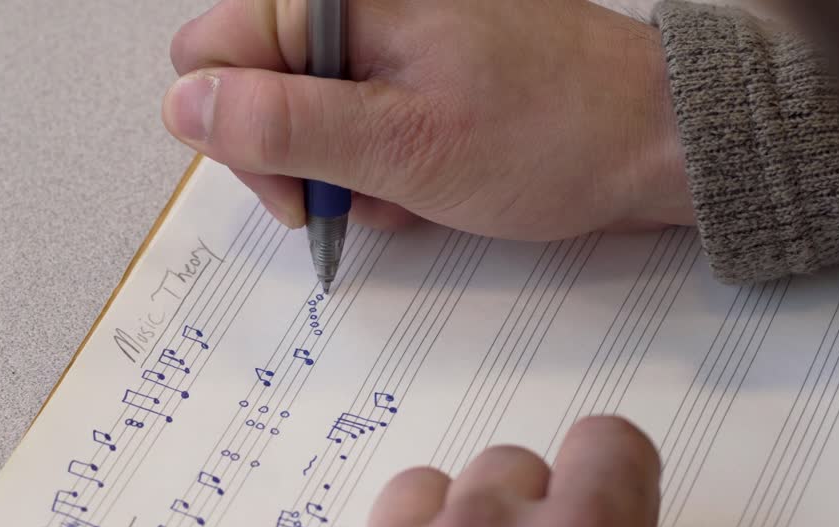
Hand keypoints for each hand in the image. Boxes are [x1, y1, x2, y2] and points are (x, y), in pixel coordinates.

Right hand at [163, 0, 693, 240]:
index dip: (238, 129)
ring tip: (405, 190)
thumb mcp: (401, 145)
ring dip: (341, 174)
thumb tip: (186, 106)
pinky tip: (424, 184)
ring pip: (303, 119)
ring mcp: (386, 41)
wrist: (651, 140)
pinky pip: (354, 127)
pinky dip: (377, 169)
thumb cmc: (550, 134)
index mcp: (346, 0)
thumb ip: (283, 125)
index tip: (295, 179)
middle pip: (252, 88)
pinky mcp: (411, 72)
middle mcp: (358, 8)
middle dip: (291, 160)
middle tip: (350, 195)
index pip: (213, 52)